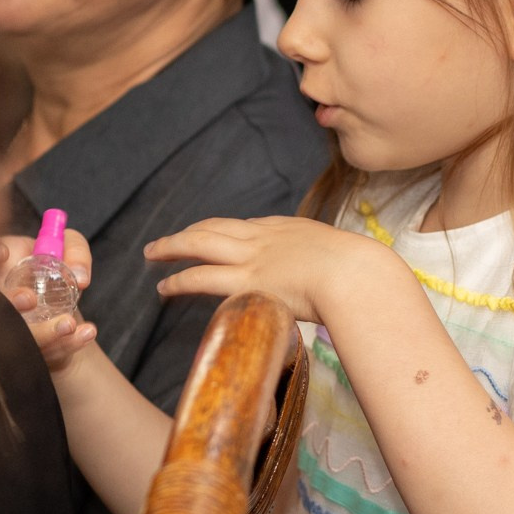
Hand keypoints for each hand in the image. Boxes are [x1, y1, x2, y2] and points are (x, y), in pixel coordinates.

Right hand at [0, 230, 97, 374]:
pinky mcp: (25, 354)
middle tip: (29, 299)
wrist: (60, 309)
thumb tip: (80, 278)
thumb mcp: (66, 248)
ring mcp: (4, 331)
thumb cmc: (53, 268)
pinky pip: (44, 353)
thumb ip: (74, 250)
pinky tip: (86, 332)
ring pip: (18, 337)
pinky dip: (68, 344)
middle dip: (6, 303)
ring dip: (42, 332)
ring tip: (69, 323)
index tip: (1, 254)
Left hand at [145, 215, 392, 325]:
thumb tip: (344, 277)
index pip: (248, 226)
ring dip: (172, 248)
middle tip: (166, 241)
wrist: (355, 275)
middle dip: (189, 232)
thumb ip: (332, 264)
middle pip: (215, 227)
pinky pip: (200, 278)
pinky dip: (178, 281)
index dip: (225, 232)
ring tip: (153, 254)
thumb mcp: (345, 257)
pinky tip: (164, 287)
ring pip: (199, 245)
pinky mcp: (245, 282)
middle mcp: (264, 237)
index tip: (214, 237)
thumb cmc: (360, 272)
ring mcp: (252, 258)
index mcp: (289, 229)